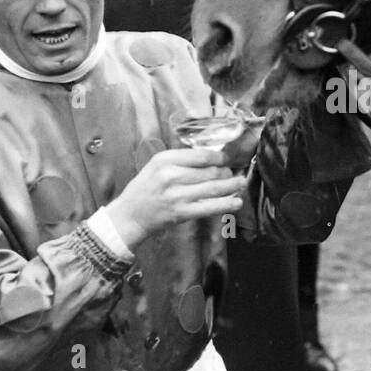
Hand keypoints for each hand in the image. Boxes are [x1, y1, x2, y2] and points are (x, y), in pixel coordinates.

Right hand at [104, 148, 246, 249]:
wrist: (130, 215)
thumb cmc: (145, 189)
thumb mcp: (156, 166)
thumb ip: (180, 160)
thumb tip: (211, 158)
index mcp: (164, 160)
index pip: (201, 155)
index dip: (220, 157)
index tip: (227, 160)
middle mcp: (171, 175)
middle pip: (210, 171)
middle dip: (227, 172)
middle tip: (234, 174)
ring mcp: (177, 195)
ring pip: (213, 188)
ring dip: (232, 186)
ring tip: (241, 184)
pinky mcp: (181, 213)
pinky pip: (210, 207)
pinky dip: (226, 204)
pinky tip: (237, 203)